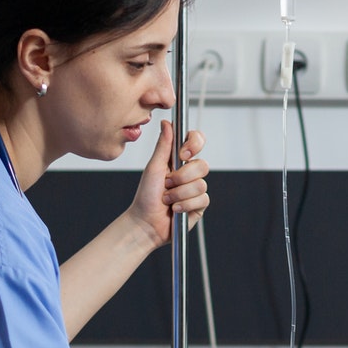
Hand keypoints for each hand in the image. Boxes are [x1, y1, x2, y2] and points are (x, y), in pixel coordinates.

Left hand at [126, 120, 208, 248]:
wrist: (146, 223)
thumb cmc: (146, 196)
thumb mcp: (153, 167)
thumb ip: (163, 146)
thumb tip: (167, 123)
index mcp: (178, 160)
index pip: (196, 142)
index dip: (194, 144)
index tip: (183, 154)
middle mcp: (189, 173)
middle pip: (202, 165)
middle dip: (182, 177)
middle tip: (167, 184)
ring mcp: (196, 189)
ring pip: (201, 184)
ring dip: (180, 194)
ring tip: (167, 200)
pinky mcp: (200, 205)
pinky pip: (202, 199)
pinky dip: (185, 205)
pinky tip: (175, 209)